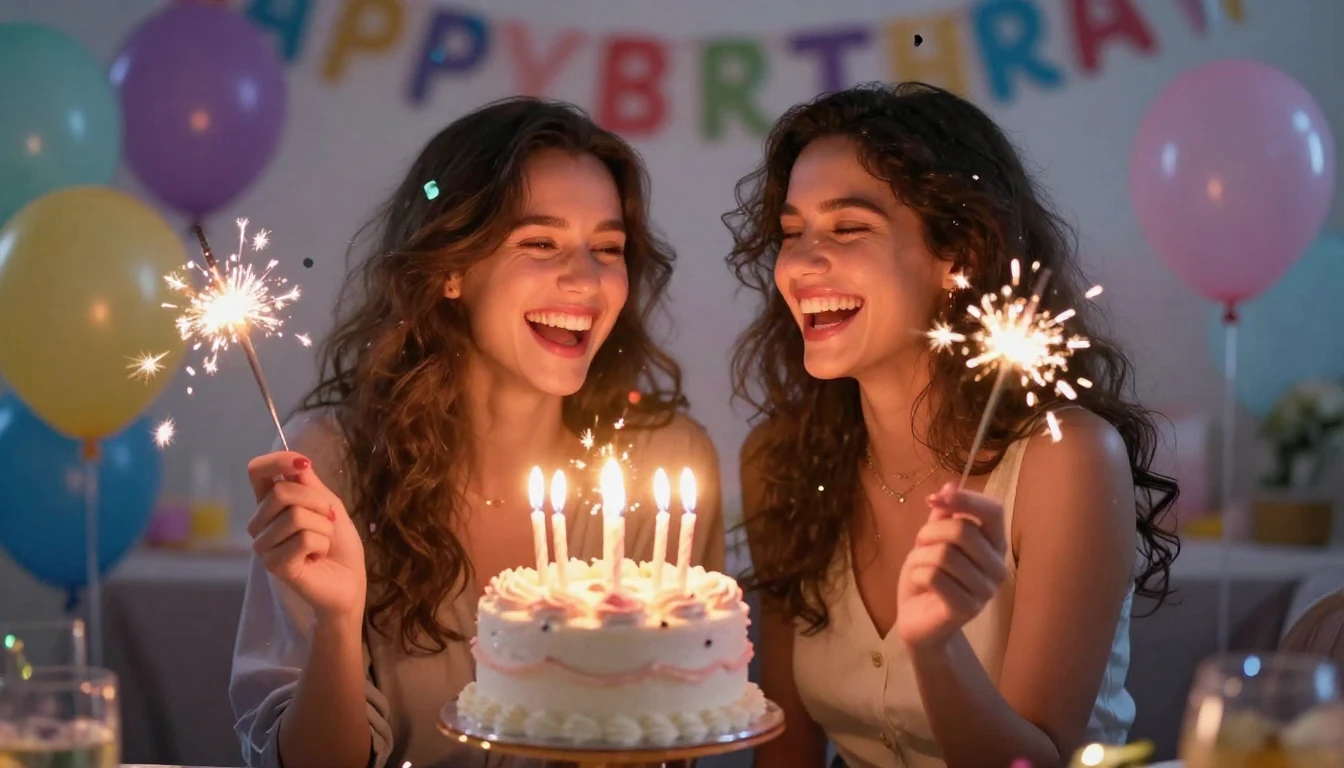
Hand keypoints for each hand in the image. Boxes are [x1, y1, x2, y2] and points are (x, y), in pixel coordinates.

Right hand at [247, 452, 365, 624]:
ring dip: (323, 527)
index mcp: (269, 504)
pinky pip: (304, 538)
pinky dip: (322, 544)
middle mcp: (259, 523)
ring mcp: (264, 545)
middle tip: (329, 521)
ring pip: (295, 516)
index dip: (278, 461)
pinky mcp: (274, 564)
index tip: (304, 464)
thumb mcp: (328, 504)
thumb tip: (297, 459)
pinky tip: (317, 557)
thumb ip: (309, 483)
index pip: (257, 472)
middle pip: (282, 492)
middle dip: (318, 502)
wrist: (350, 579)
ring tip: (323, 543)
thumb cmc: (339, 543)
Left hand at [896, 482, 1007, 652]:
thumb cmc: (929, 576)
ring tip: (920, 567)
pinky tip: (921, 584)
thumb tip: (950, 484)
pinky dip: (917, 575)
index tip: (933, 499)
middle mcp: (998, 567)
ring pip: (944, 554)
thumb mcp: (933, 539)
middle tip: (920, 544)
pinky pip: (934, 576)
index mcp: (995, 544)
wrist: (918, 620)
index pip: (993, 511)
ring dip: (920, 557)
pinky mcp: (967, 609)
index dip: (964, 499)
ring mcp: (985, 590)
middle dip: (929, 532)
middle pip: (962, 530)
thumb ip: (943, 514)